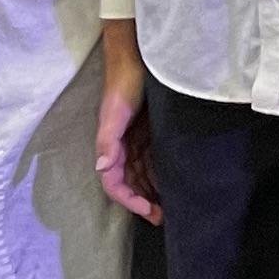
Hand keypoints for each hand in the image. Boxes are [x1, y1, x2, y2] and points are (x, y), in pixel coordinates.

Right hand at [94, 28, 160, 223]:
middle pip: (131, 184)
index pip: (116, 184)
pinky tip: (177, 182)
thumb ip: (107, 141)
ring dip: (154, 191)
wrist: (139, 59)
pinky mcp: (151, 132)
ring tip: (173, 206)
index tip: (150, 212)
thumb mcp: (114, 113)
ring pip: (143, 174)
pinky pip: (154, 160)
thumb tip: (101, 168)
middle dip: (144, 202)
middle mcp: (123, 148)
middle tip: (166, 218)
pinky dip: (162, 173)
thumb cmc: (124, 85)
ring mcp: (137, 141)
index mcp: (111, 147)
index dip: (131, 200)